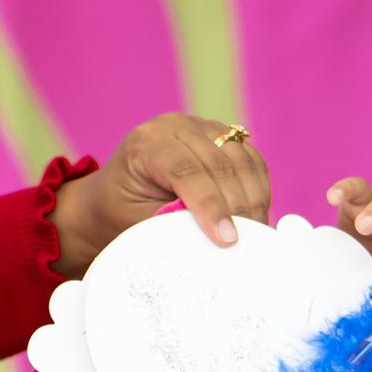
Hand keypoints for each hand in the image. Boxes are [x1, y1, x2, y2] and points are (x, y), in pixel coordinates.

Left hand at [51, 113, 270, 276]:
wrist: (113, 197)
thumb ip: (172, 225)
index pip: (185, 170)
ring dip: (254, 200)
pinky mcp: (223, 136)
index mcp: (145, 143)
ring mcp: (202, 127)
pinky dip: (258, 190)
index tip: (227, 239)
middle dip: (238, 208)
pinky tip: (257, 216)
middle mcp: (174, 126)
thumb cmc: (120, 214)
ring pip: (242, 161)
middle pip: (219, 164)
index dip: (210, 205)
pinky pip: (252, 161)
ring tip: (256, 235)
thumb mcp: (136, 223)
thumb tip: (216, 239)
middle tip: (250, 245)